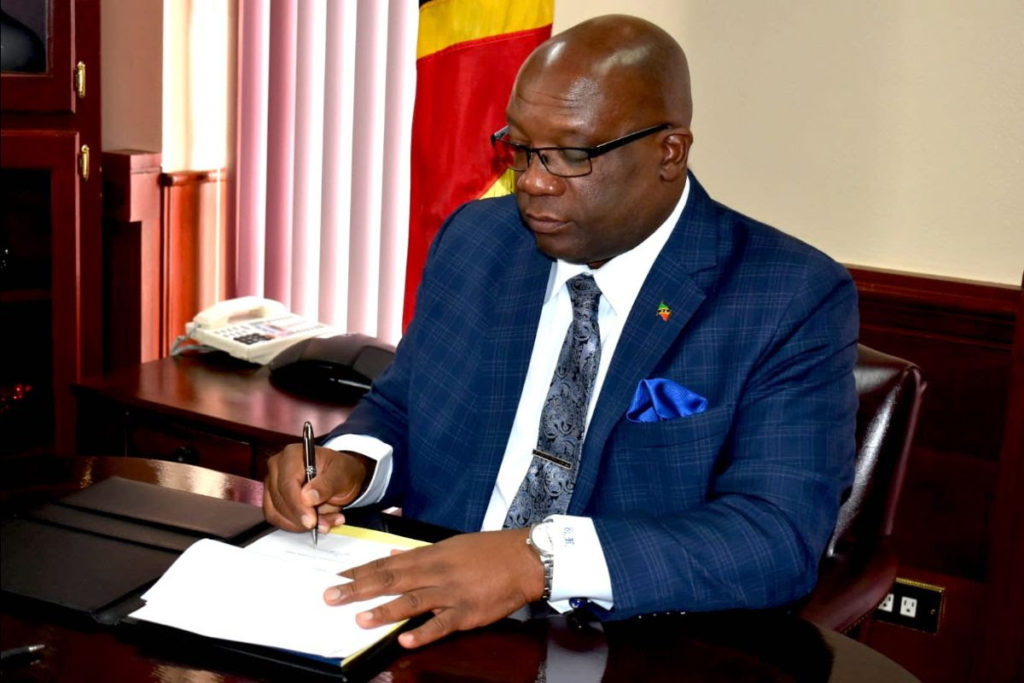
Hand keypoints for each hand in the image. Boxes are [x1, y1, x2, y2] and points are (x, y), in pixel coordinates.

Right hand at [263, 444, 371, 532]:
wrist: (340, 478)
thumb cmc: (340, 470)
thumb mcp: (341, 474)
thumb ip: (326, 484)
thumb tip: (307, 497)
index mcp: (292, 455)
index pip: (287, 484)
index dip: (298, 506)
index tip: (311, 520)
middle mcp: (278, 467)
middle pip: (279, 500)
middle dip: (301, 517)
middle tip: (322, 524)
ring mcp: (272, 484)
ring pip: (276, 513)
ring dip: (300, 524)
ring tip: (325, 522)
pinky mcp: (272, 499)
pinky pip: (277, 519)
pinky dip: (296, 526)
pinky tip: (317, 522)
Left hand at [325, 529, 544, 647]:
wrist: (523, 559)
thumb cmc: (489, 551)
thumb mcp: (451, 545)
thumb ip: (421, 553)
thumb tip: (394, 553)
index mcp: (430, 555)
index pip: (388, 563)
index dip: (361, 571)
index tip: (338, 576)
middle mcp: (436, 572)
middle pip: (391, 580)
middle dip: (359, 589)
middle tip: (332, 596)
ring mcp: (451, 593)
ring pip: (412, 601)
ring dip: (384, 610)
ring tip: (360, 618)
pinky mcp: (467, 612)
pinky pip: (441, 624)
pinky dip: (423, 631)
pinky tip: (404, 638)